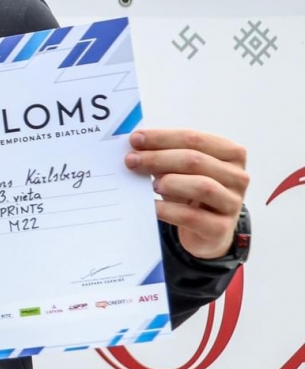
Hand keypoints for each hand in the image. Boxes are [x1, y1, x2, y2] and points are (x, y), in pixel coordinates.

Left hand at [125, 129, 249, 259]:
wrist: (204, 230)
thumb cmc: (190, 192)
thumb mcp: (180, 169)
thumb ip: (164, 155)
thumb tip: (136, 146)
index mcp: (231, 154)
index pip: (196, 139)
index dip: (163, 138)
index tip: (135, 139)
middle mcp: (238, 177)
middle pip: (196, 160)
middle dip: (159, 158)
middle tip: (131, 161)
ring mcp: (233, 203)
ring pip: (202, 186)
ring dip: (170, 182)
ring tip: (151, 184)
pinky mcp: (221, 228)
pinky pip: (191, 216)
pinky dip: (167, 210)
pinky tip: (151, 206)